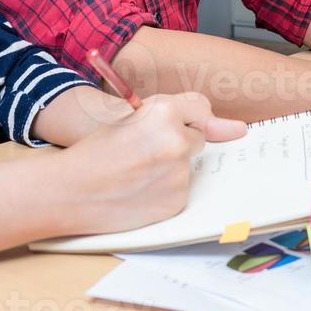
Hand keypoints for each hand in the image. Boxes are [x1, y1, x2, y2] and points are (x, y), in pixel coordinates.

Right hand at [54, 93, 245, 235]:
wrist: (70, 190)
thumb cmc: (96, 150)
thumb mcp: (132, 118)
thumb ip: (181, 114)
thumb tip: (240, 129)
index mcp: (165, 113)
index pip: (200, 109)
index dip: (184, 118)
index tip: (177, 127)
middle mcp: (178, 142)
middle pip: (196, 139)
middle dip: (177, 143)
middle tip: (143, 152)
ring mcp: (179, 175)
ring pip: (188, 166)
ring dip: (170, 169)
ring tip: (135, 174)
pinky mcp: (177, 201)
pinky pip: (181, 191)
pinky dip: (165, 191)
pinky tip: (139, 191)